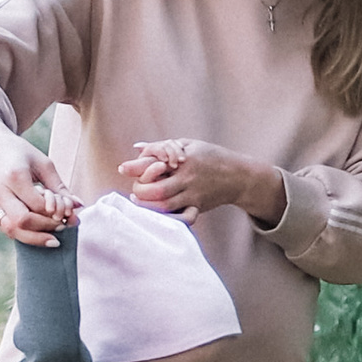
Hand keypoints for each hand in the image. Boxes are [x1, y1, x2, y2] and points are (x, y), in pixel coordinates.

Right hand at [0, 118, 78, 245]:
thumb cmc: (20, 153)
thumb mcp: (43, 164)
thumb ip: (60, 187)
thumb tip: (79, 205)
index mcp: (14, 177)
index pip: (37, 205)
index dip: (55, 213)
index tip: (68, 213)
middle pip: (22, 221)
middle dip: (46, 228)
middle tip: (62, 226)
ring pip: (11, 230)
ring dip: (34, 238)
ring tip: (53, 239)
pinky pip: (6, 228)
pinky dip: (23, 233)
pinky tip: (37, 232)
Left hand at [118, 138, 289, 231]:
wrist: (238, 176)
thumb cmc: (211, 157)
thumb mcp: (188, 144)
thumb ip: (161, 147)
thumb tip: (136, 147)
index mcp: (184, 159)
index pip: (154, 163)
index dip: (135, 167)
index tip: (122, 168)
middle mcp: (188, 178)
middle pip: (156, 190)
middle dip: (140, 191)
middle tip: (136, 189)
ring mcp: (193, 195)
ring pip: (165, 206)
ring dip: (147, 206)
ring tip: (139, 200)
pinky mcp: (197, 206)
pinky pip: (178, 217)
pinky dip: (165, 217)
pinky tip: (156, 212)